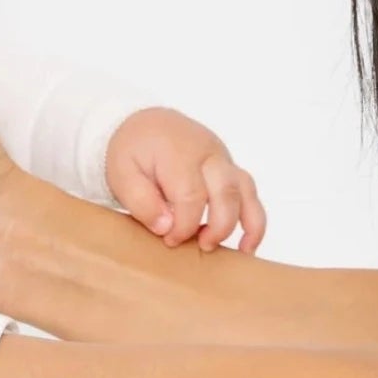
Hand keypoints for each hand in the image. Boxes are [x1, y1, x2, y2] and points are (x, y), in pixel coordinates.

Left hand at [106, 109, 266, 252]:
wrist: (148, 125)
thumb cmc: (134, 151)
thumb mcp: (122, 173)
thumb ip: (140, 200)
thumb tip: (166, 227)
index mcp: (179, 152)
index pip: (191, 195)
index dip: (184, 225)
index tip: (169, 239)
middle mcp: (208, 153)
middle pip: (226, 192)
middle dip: (217, 227)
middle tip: (200, 246)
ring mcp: (224, 160)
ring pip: (245, 191)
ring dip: (246, 224)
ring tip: (239, 251)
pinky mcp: (231, 170)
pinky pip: (250, 193)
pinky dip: (255, 221)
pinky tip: (248, 246)